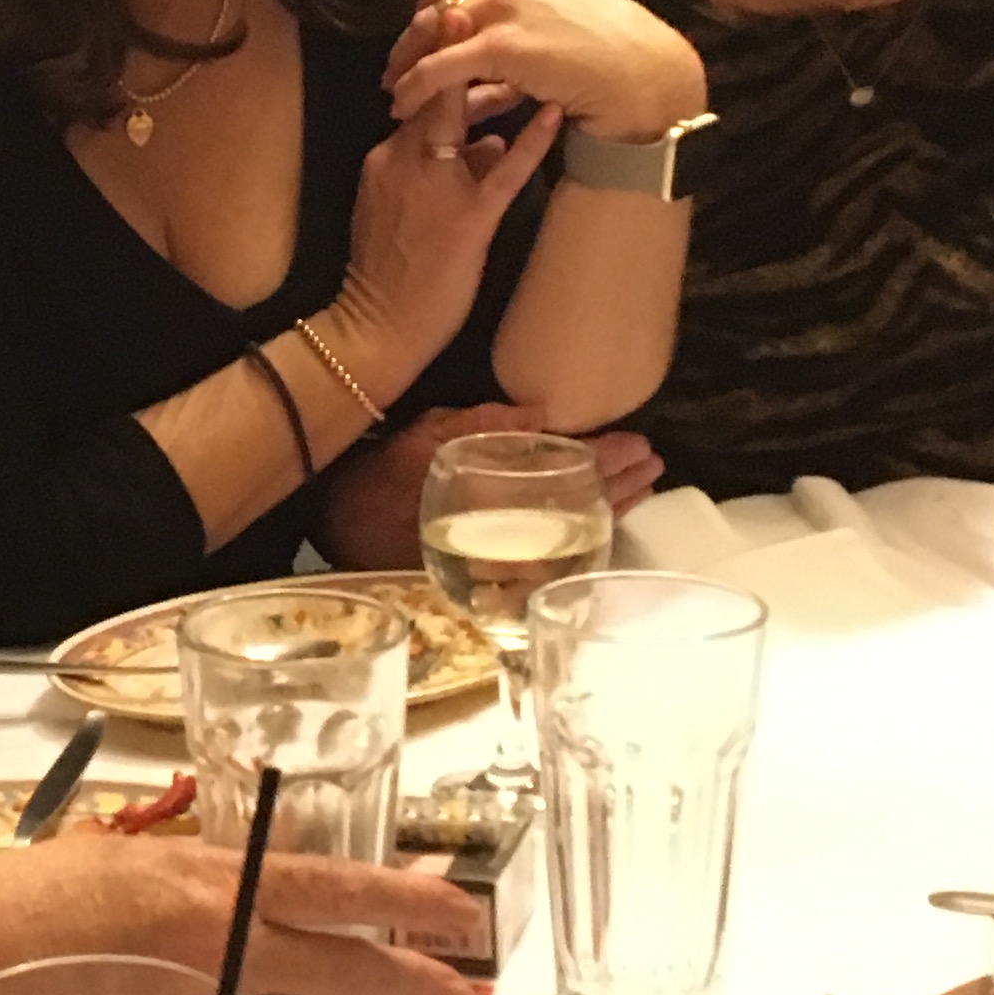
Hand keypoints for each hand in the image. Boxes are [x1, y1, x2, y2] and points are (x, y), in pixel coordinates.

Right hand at [0, 831, 480, 994]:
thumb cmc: (15, 903)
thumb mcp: (117, 864)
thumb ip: (190, 884)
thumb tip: (236, 895)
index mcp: (205, 883)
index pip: (332, 888)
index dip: (404, 900)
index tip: (458, 907)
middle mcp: (218, 951)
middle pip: (344, 970)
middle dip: (410, 981)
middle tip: (456, 988)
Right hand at [309, 405, 658, 565]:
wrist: (340, 531)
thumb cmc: (379, 477)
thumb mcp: (424, 434)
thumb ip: (482, 425)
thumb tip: (542, 412)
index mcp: (487, 491)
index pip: (562, 474)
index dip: (605, 459)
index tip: (639, 445)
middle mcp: (500, 532)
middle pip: (577, 511)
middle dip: (620, 488)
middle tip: (653, 467)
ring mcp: (499, 564)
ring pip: (570, 540)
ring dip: (610, 513)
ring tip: (642, 488)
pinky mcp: (492, 581)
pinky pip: (552, 563)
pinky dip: (580, 539)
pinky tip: (601, 524)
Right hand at [325, 74, 557, 396]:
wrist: (377, 328)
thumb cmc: (390, 272)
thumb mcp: (396, 207)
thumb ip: (435, 168)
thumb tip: (486, 138)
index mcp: (387, 158)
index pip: (413, 92)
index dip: (431, 48)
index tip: (451, 6)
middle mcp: (405, 164)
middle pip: (432, 92)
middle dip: (451, 43)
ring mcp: (435, 191)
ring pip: (462, 122)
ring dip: (493, 83)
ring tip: (524, 52)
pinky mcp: (466, 223)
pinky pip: (504, 176)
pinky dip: (531, 142)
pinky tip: (556, 113)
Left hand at [384, 0, 707, 142]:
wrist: (641, 71)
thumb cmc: (613, 46)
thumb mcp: (567, 5)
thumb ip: (529, 2)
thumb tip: (498, 18)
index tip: (429, 22)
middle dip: (414, 26)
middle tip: (400, 59)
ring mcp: (505, 6)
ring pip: (430, 27)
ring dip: (406, 57)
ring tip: (394, 86)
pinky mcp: (501, 45)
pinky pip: (438, 66)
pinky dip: (413, 86)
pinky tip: (403, 104)